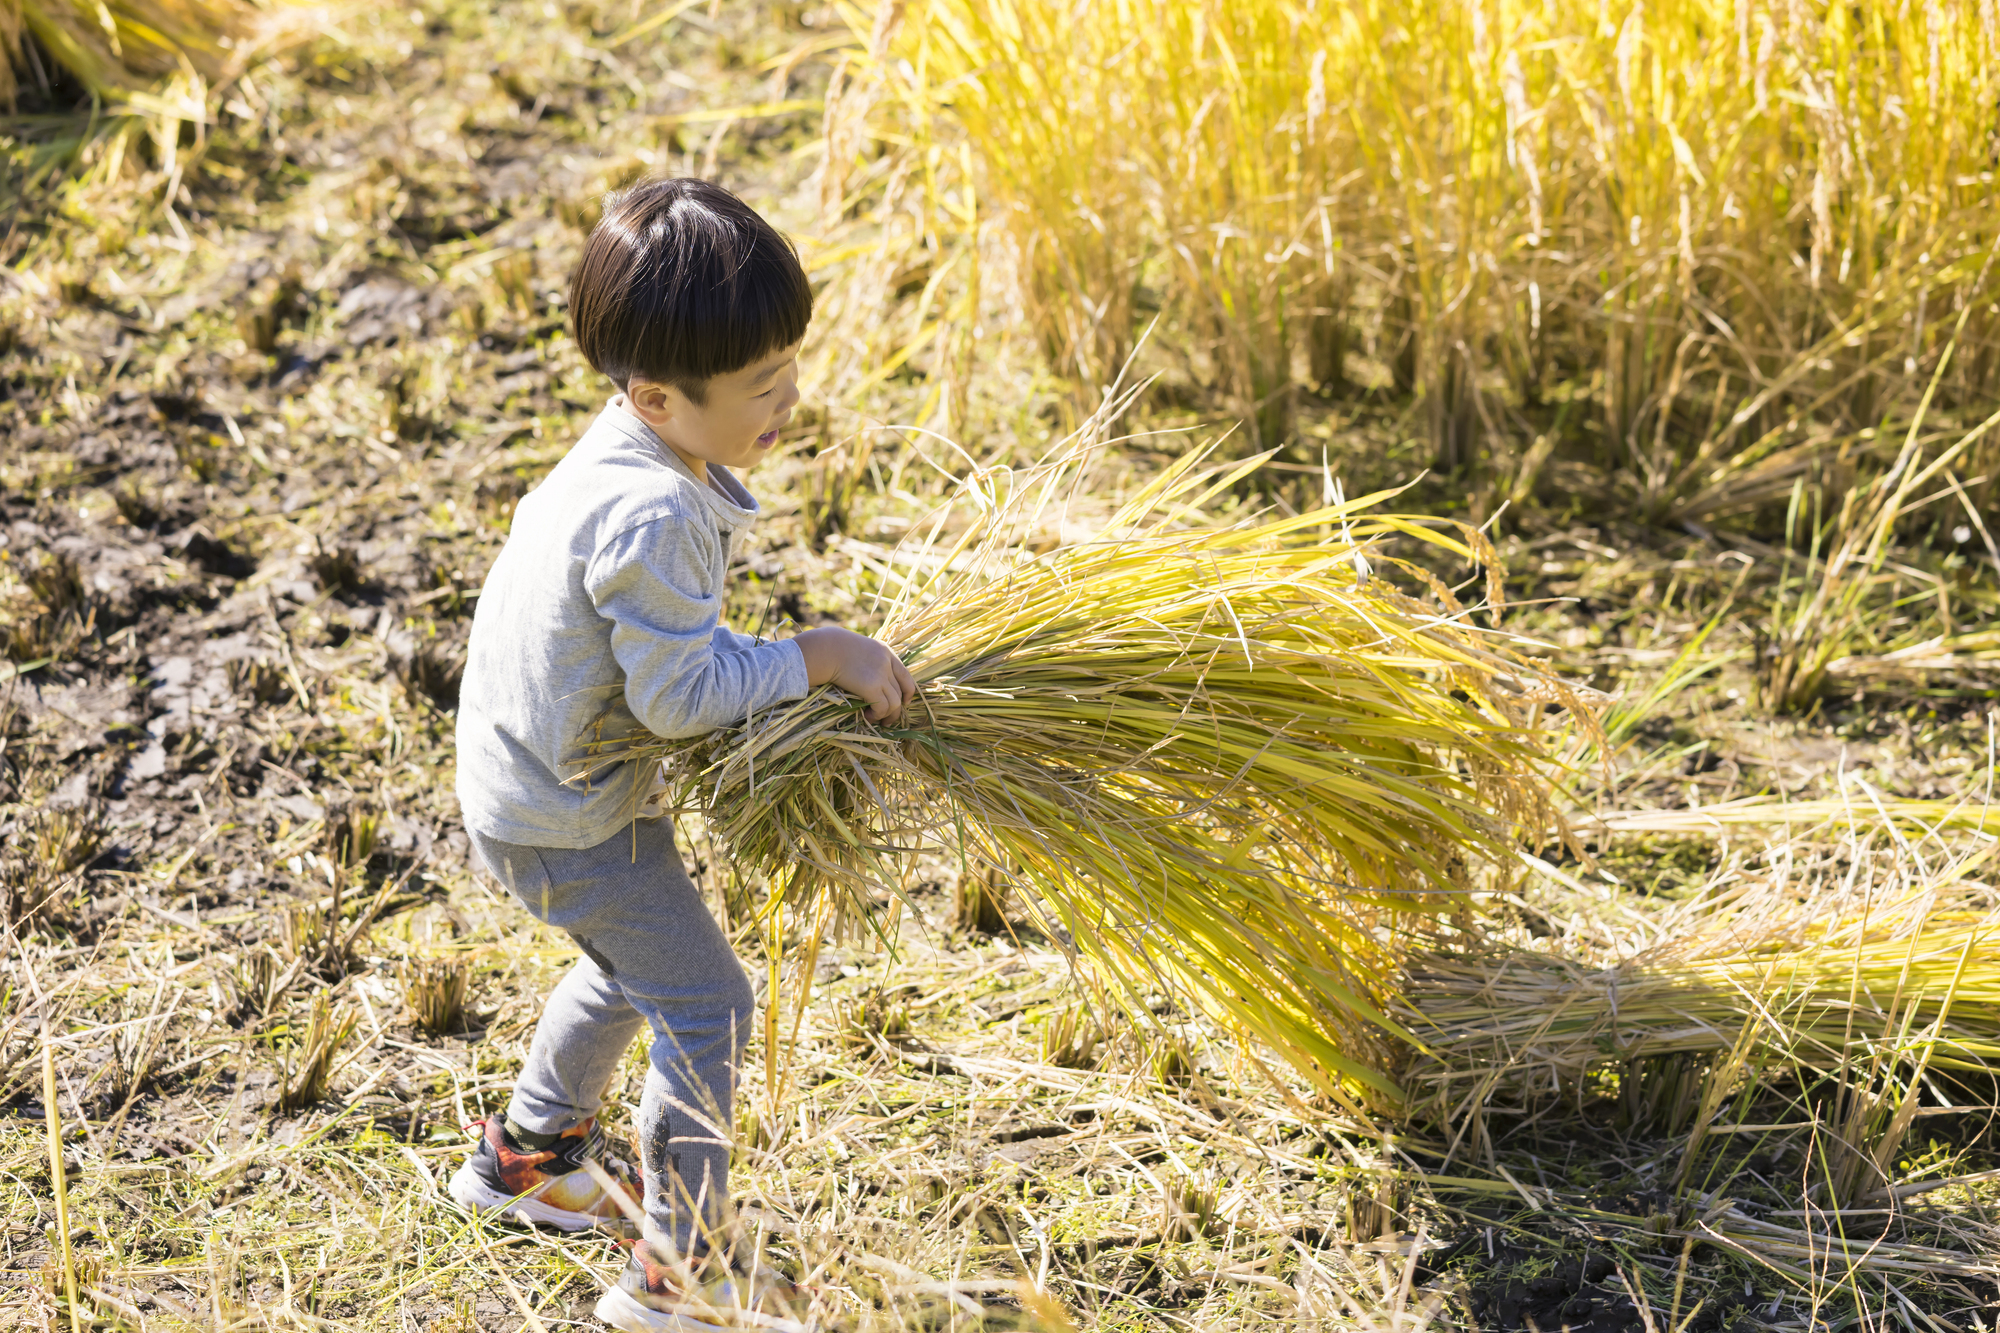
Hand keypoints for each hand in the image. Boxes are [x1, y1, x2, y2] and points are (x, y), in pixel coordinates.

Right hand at [793, 626, 917, 723]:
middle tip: (888, 720)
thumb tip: (869, 680)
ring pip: (895, 702)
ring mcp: (881, 675)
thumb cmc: (833, 649)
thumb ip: (869, 661)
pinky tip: (868, 716)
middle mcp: (887, 662)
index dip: (908, 691)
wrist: (824, 649)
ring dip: (887, 715)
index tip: (905, 701)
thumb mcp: (858, 649)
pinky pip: (883, 707)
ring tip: (876, 720)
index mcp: (885, 651)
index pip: (905, 675)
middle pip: (901, 691)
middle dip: (897, 708)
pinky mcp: (872, 687)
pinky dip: (877, 715)